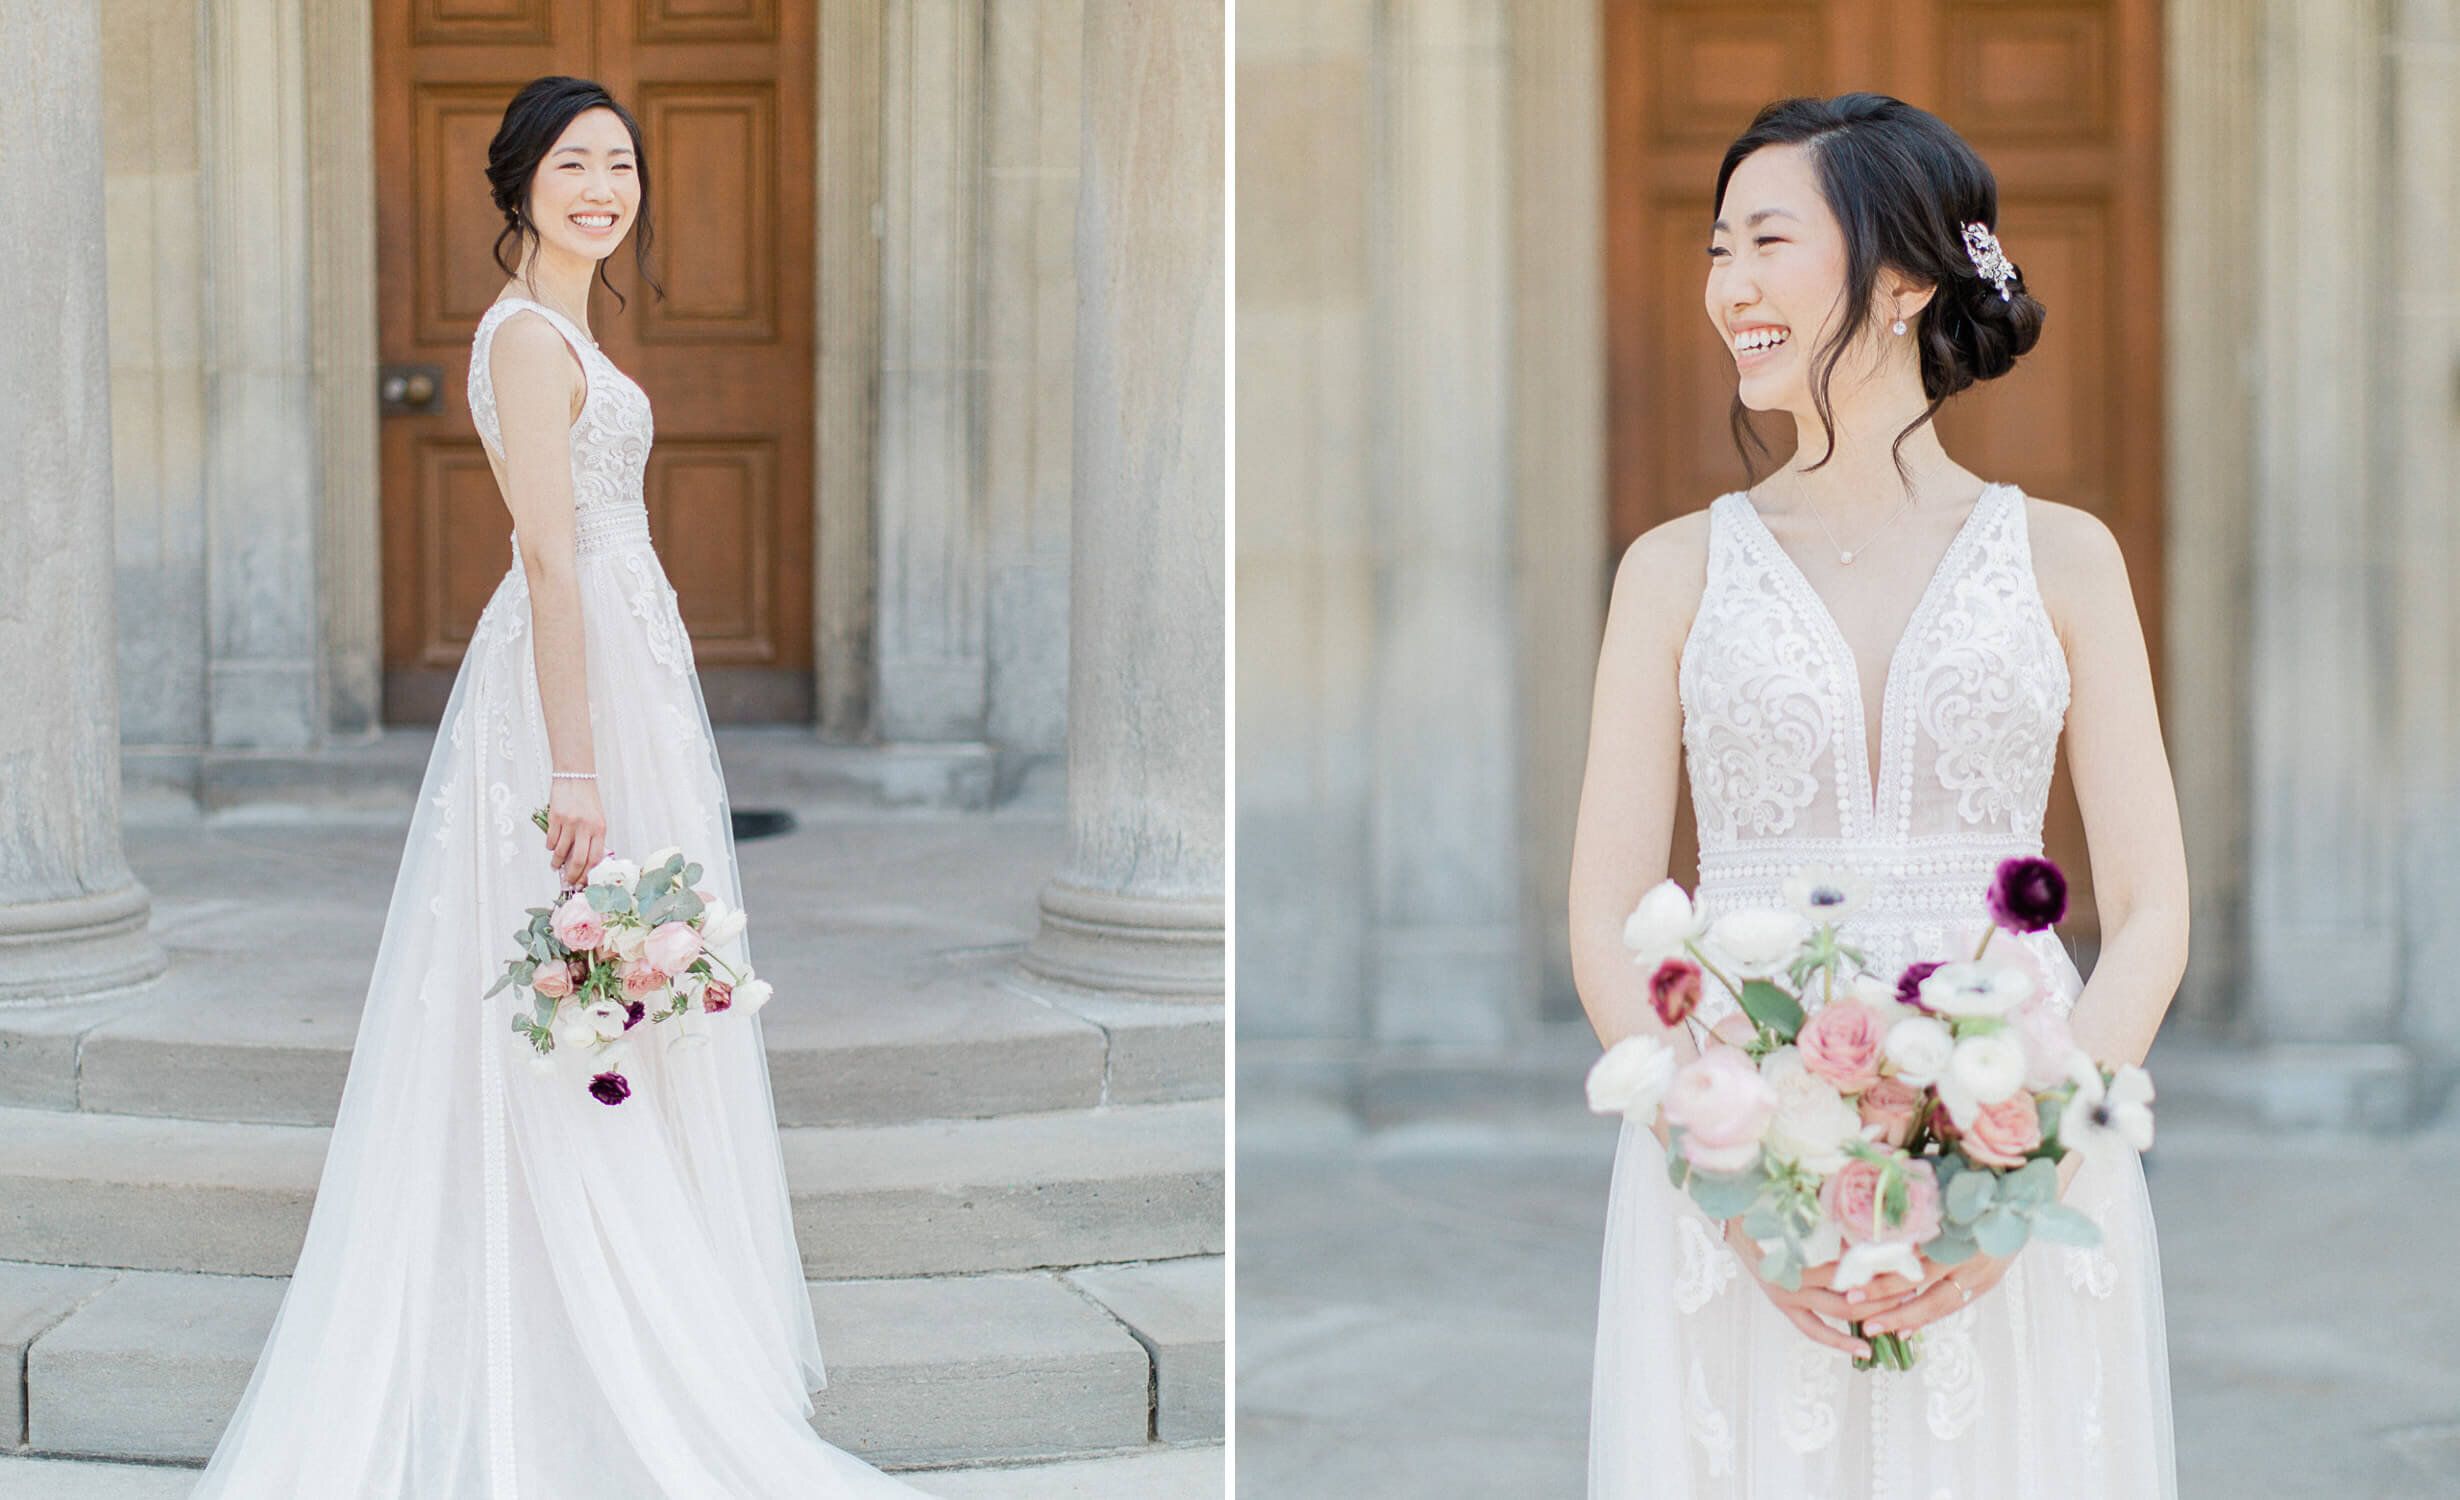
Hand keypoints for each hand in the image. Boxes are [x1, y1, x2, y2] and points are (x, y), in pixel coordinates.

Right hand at [545, 777, 606, 887]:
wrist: (575, 777)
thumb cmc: (587, 799)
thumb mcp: (597, 818)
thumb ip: (593, 838)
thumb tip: (584, 862)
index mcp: (599, 829)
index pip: (595, 858)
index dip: (587, 874)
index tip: (582, 882)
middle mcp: (586, 827)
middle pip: (579, 860)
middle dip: (572, 875)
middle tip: (568, 881)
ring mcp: (569, 823)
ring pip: (561, 852)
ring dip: (557, 863)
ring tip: (555, 866)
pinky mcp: (555, 818)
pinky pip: (551, 840)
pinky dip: (550, 848)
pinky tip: (552, 848)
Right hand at [1721, 1218, 1927, 1360]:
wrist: (1732, 1219)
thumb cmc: (1767, 1207)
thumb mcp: (1798, 1204)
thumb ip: (1832, 1211)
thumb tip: (1873, 1213)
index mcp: (1797, 1254)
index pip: (1849, 1266)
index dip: (1880, 1265)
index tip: (1908, 1258)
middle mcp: (1793, 1280)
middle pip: (1850, 1295)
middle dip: (1884, 1293)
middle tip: (1912, 1285)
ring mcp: (1787, 1297)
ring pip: (1839, 1313)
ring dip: (1871, 1314)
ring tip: (1900, 1314)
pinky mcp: (1783, 1306)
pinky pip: (1814, 1330)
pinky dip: (1839, 1341)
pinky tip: (1864, 1349)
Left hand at [1863, 1149, 2084, 1335]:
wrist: (2030, 1195)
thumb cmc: (1980, 1183)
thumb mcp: (1945, 1186)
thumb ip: (1912, 1201)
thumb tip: (1865, 1213)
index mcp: (1957, 1230)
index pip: (1913, 1260)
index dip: (1882, 1274)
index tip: (1850, 1280)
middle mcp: (1971, 1257)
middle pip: (1924, 1287)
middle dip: (1886, 1300)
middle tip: (1851, 1305)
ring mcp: (1982, 1273)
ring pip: (1940, 1304)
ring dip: (1905, 1316)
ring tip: (1874, 1327)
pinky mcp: (1987, 1282)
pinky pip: (1955, 1304)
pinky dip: (1929, 1316)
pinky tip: (1906, 1328)